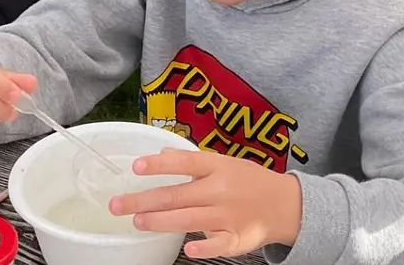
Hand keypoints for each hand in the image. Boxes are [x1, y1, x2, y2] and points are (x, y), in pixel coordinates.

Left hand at [111, 149, 301, 258]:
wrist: (286, 204)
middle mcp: (221, 190)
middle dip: (144, 201)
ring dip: (161, 221)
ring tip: (137, 222)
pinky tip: (187, 249)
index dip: (160, 165)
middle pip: (178, 195)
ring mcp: (229, 215)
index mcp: (218, 166)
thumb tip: (159, 154)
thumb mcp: (224, 163)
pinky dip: (205, 248)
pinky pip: (219, 244)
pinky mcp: (238, 238)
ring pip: (189, 219)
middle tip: (117, 205)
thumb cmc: (249, 181)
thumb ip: (192, 162)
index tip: (136, 166)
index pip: (185, 162)